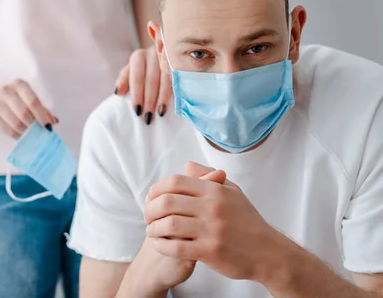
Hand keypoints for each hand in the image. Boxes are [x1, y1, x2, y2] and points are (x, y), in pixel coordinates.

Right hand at [0, 79, 56, 138]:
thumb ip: (41, 108)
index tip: (48, 127)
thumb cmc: (13, 99)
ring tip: (32, 136)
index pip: (33, 101)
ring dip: (27, 132)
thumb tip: (53, 121)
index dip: (42, 115)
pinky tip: (22, 137)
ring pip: (16, 123)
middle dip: (35, 126)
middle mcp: (7, 91)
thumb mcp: (26, 98)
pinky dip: (18, 136)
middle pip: (25, 113)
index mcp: (19, 85)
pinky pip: (8, 130)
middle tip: (41, 134)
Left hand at [115, 47, 171, 124]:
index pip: (137, 78)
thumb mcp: (131, 70)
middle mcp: (153, 55)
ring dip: (163, 99)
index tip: (137, 111)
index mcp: (139, 57)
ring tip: (160, 114)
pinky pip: (178, 80)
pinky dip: (176, 93)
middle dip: (149, 100)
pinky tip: (175, 104)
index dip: (137, 95)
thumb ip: (124, 80)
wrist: (163, 52)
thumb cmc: (143, 67)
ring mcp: (168, 58)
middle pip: (151, 81)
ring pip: (166, 81)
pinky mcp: (180, 64)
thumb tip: (118, 92)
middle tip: (147, 117)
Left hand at [145, 162, 285, 281]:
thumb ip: (209, 177)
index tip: (150, 198)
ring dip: (153, 228)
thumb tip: (187, 164)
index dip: (156, 189)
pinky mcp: (210, 251)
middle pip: (167, 202)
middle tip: (147, 216)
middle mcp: (212, 207)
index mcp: (215, 190)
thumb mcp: (232, 192)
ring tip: (151, 231)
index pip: (175, 182)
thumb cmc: (248, 221)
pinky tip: (159, 244)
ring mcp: (211, 229)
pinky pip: (176, 247)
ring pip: (169, 224)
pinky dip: (162, 245)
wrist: (269, 251)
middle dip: (149, 209)